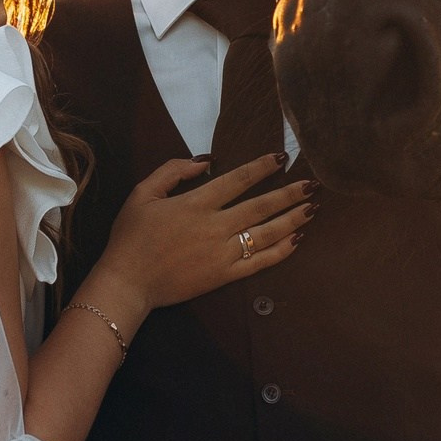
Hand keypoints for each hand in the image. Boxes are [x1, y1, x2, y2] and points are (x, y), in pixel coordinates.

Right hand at [88, 154, 312, 322]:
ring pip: (266, 233)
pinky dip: (280, 251)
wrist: (128, 282)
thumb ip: (172, 171)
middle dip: (290, 193)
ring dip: (292, 219)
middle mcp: (215, 226)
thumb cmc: (132, 236)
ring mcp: (222, 253)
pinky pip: (259, 262)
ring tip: (313, 207)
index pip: (238, 180)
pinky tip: (296, 240)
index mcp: (195, 203)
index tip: (282, 158)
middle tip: (312, 183)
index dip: (262, 167)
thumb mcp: (142, 193)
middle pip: (261, 206)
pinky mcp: (224, 275)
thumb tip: (205, 162)